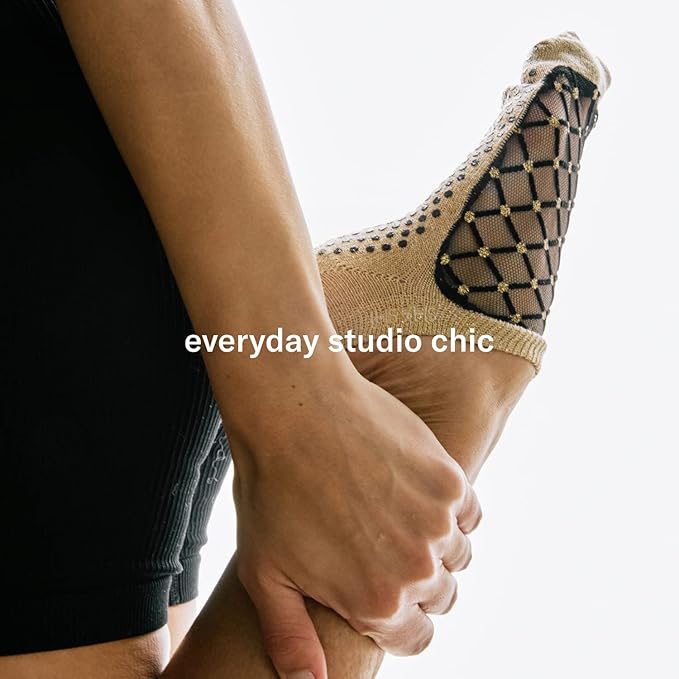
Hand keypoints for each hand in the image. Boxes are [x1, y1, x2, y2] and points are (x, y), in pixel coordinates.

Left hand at [231, 368, 480, 678]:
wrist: (294, 409)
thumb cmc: (271, 488)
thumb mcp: (265, 574)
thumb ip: (291, 638)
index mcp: (375, 603)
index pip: (416, 639)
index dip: (399, 620)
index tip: (384, 593)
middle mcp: (416, 568)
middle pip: (441, 595)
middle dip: (416, 581)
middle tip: (383, 546)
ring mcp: (437, 521)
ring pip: (458, 554)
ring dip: (437, 544)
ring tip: (398, 516)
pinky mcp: (448, 478)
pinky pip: (469, 511)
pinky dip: (451, 509)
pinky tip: (416, 492)